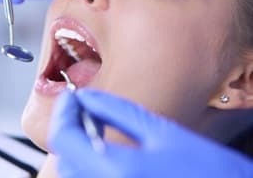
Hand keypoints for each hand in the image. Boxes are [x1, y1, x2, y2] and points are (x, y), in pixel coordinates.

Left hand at [49, 89, 252, 177]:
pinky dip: (88, 163)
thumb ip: (117, 111)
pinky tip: (106, 148)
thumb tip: (86, 96)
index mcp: (116, 171)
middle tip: (85, 106)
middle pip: (64, 157)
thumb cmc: (203, 167)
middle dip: (70, 126)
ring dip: (77, 145)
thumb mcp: (161, 131)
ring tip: (96, 124)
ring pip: (73, 173)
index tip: (72, 96)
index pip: (63, 138)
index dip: (63, 111)